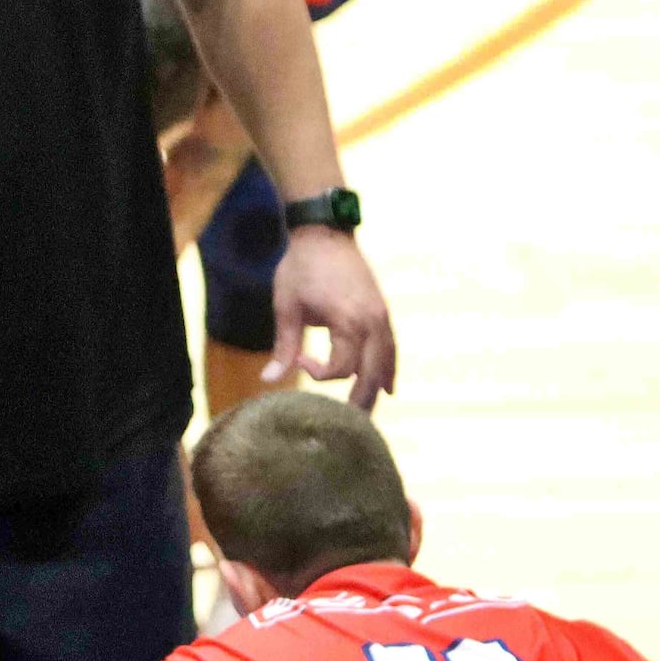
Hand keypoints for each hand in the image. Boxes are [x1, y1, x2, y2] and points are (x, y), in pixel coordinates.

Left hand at [266, 227, 395, 407]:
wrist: (324, 233)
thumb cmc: (300, 268)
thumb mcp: (286, 306)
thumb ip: (283, 346)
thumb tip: (268, 380)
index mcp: (348, 322)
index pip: (342, 368)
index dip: (320, 375)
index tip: (300, 362)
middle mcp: (372, 322)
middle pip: (372, 375)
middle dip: (361, 401)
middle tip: (350, 427)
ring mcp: (382, 316)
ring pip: (387, 363)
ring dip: (377, 388)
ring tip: (366, 413)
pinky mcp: (383, 311)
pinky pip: (391, 347)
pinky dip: (388, 368)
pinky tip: (386, 386)